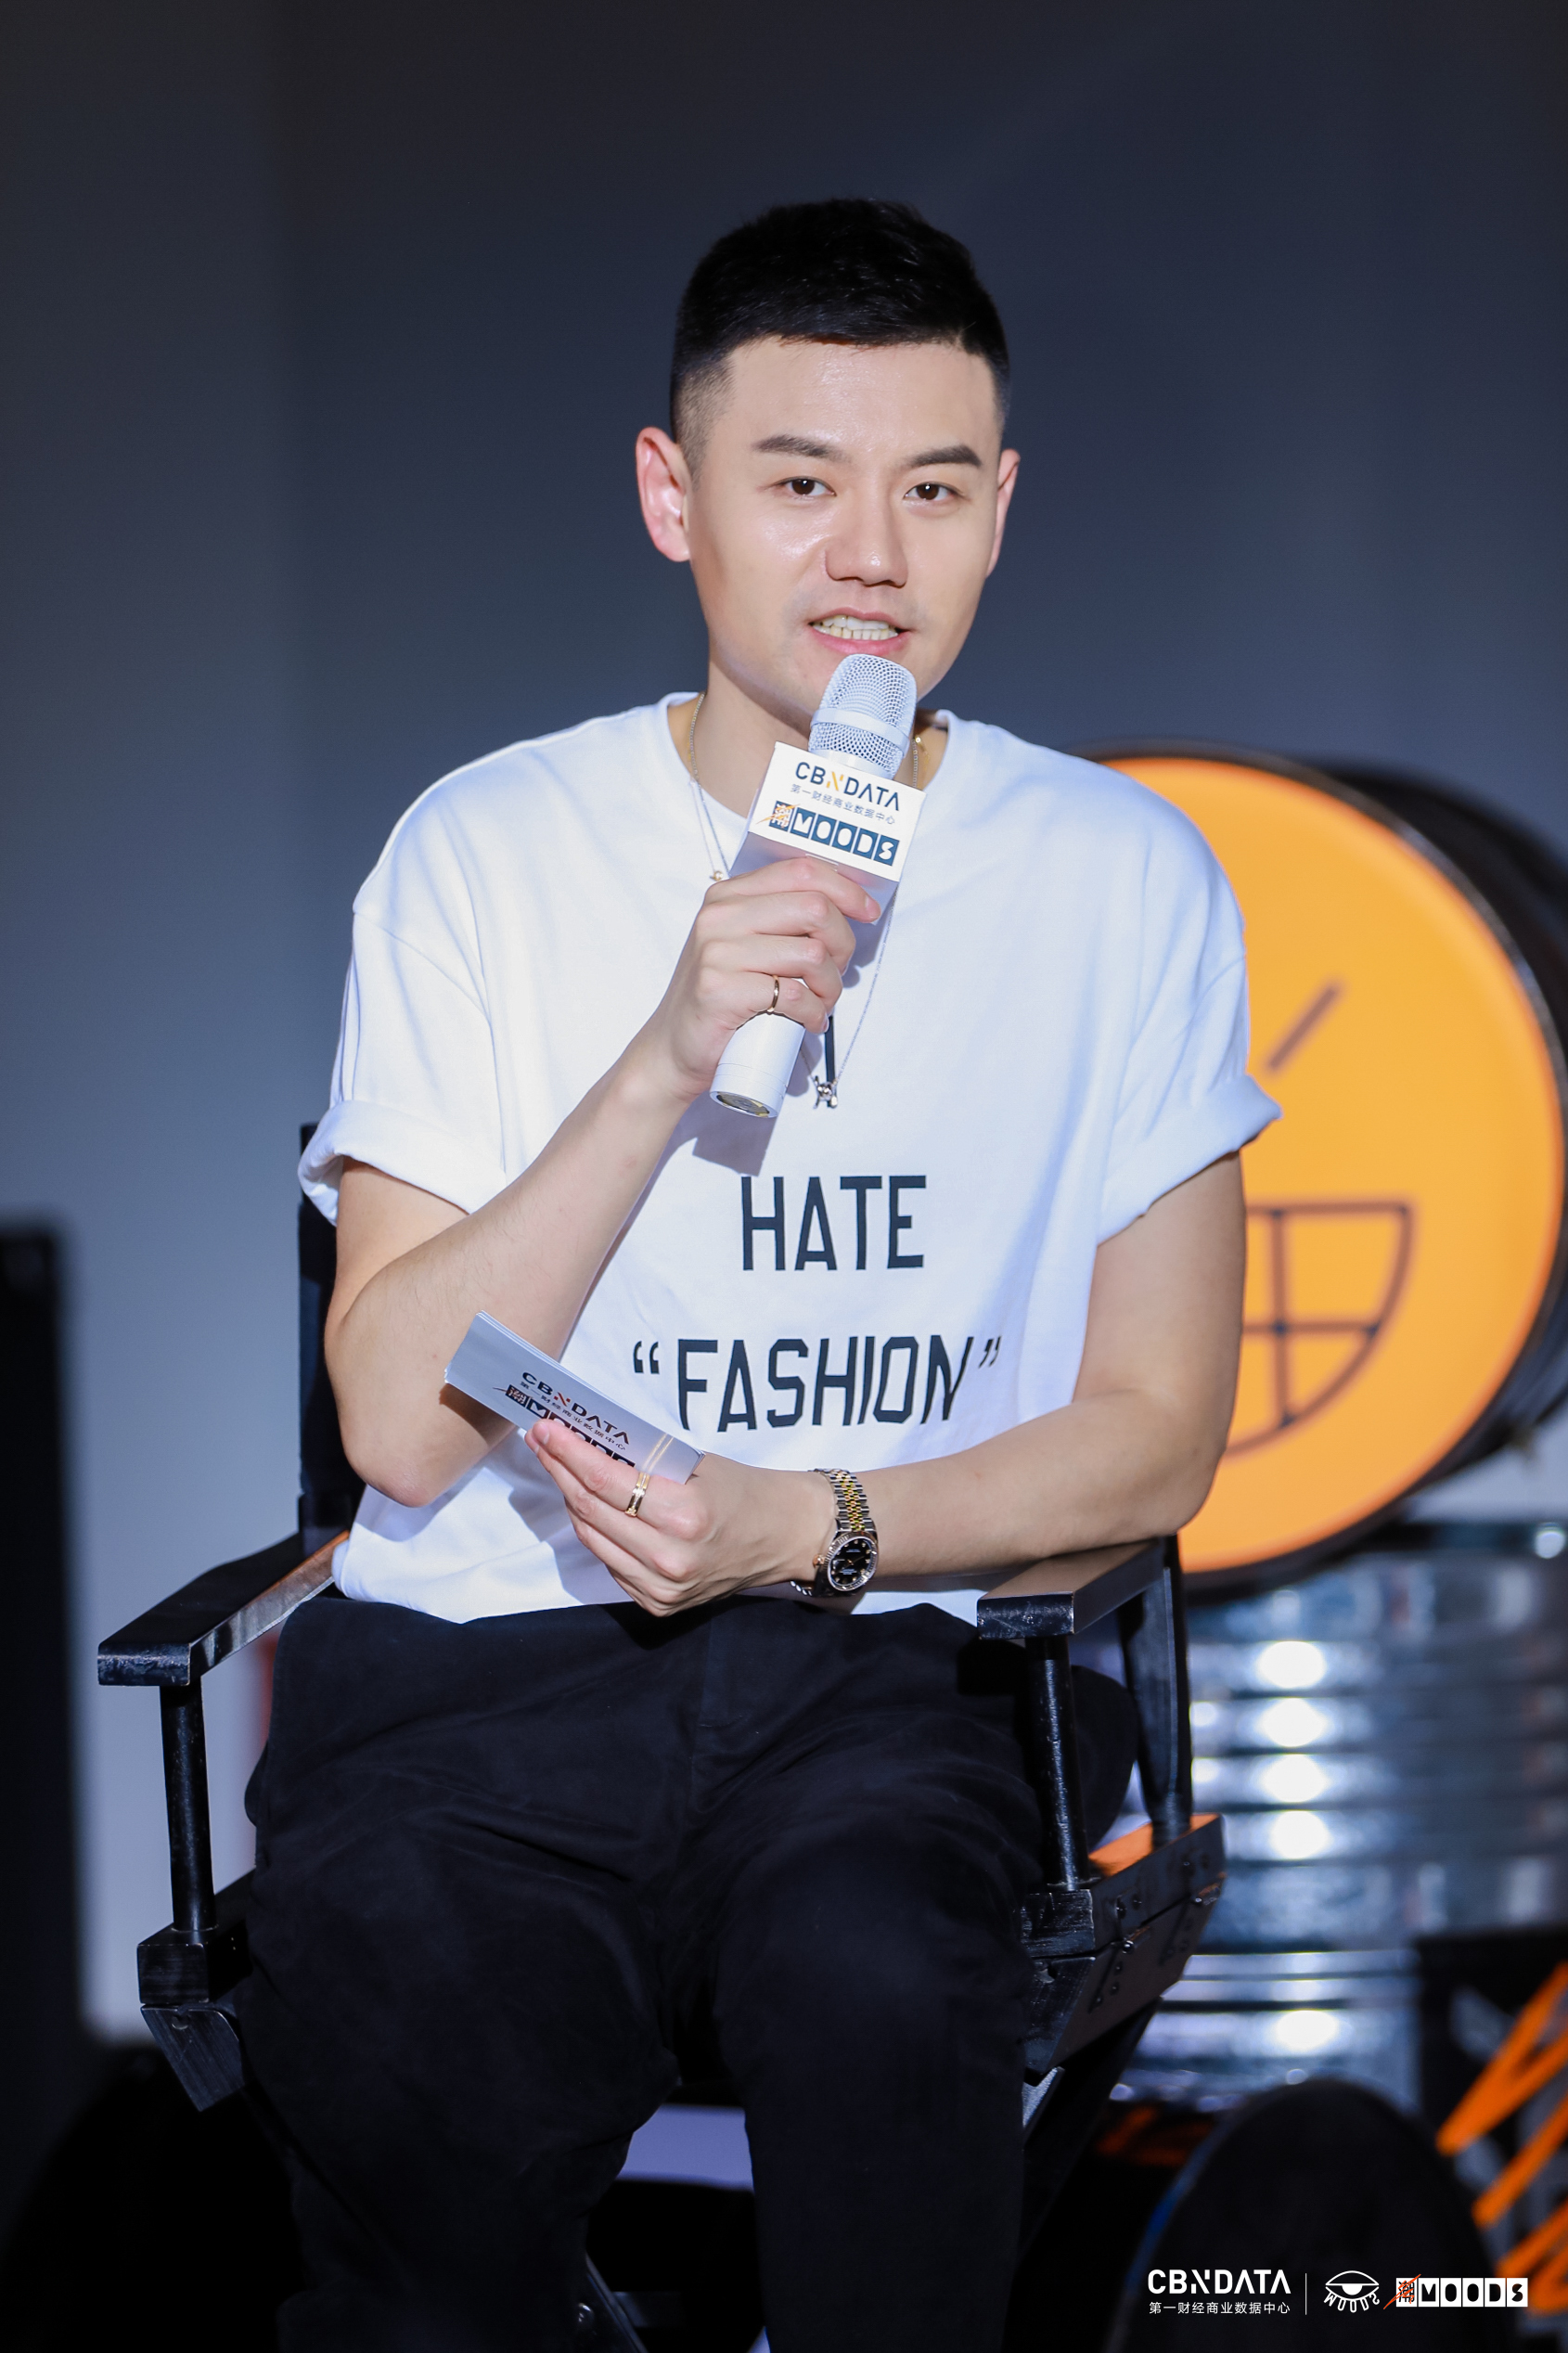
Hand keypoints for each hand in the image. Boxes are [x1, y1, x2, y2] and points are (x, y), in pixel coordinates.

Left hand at [526, 1418, 832, 1614]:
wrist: (784, 1537)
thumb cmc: (743, 1491)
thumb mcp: (698, 1464)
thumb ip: (645, 1461)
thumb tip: (588, 1442)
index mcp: (684, 1516)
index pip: (606, 1482)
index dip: (568, 1453)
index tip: (546, 1430)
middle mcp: (669, 1559)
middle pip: (590, 1510)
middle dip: (559, 1471)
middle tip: (542, 1442)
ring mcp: (662, 1589)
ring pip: (592, 1539)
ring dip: (570, 1500)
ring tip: (559, 1468)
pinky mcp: (658, 1605)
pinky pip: (610, 1563)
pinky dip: (595, 1532)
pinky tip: (590, 1506)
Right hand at [631, 857, 878, 1106]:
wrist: (674, 1049)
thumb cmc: (721, 998)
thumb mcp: (743, 945)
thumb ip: (780, 921)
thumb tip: (845, 911)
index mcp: (728, 896)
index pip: (800, 871)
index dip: (845, 889)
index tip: (867, 911)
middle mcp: (720, 917)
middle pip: (814, 908)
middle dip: (842, 943)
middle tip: (836, 971)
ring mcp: (717, 953)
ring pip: (811, 954)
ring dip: (831, 986)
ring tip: (821, 1003)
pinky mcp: (721, 990)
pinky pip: (794, 994)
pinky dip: (813, 1012)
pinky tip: (808, 1021)